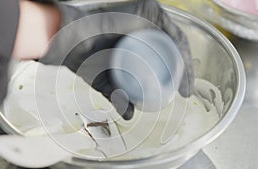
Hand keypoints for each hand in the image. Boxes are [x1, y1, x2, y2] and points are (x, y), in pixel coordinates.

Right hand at [39, 0, 193, 119]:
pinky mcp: (148, 9)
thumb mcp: (106, 82)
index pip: (165, 58)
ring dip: (184, 62)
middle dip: (184, 72)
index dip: (176, 76)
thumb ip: (118, 96)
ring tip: (184, 83)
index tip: (181, 94)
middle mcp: (145, 29)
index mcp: (138, 43)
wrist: (72, 41)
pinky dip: (178, 47)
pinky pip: (170, 30)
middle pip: (173, 50)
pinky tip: (180, 64)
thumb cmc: (85, 58)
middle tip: (185, 91)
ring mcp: (148, 19)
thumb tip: (129, 115)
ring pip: (175, 41)